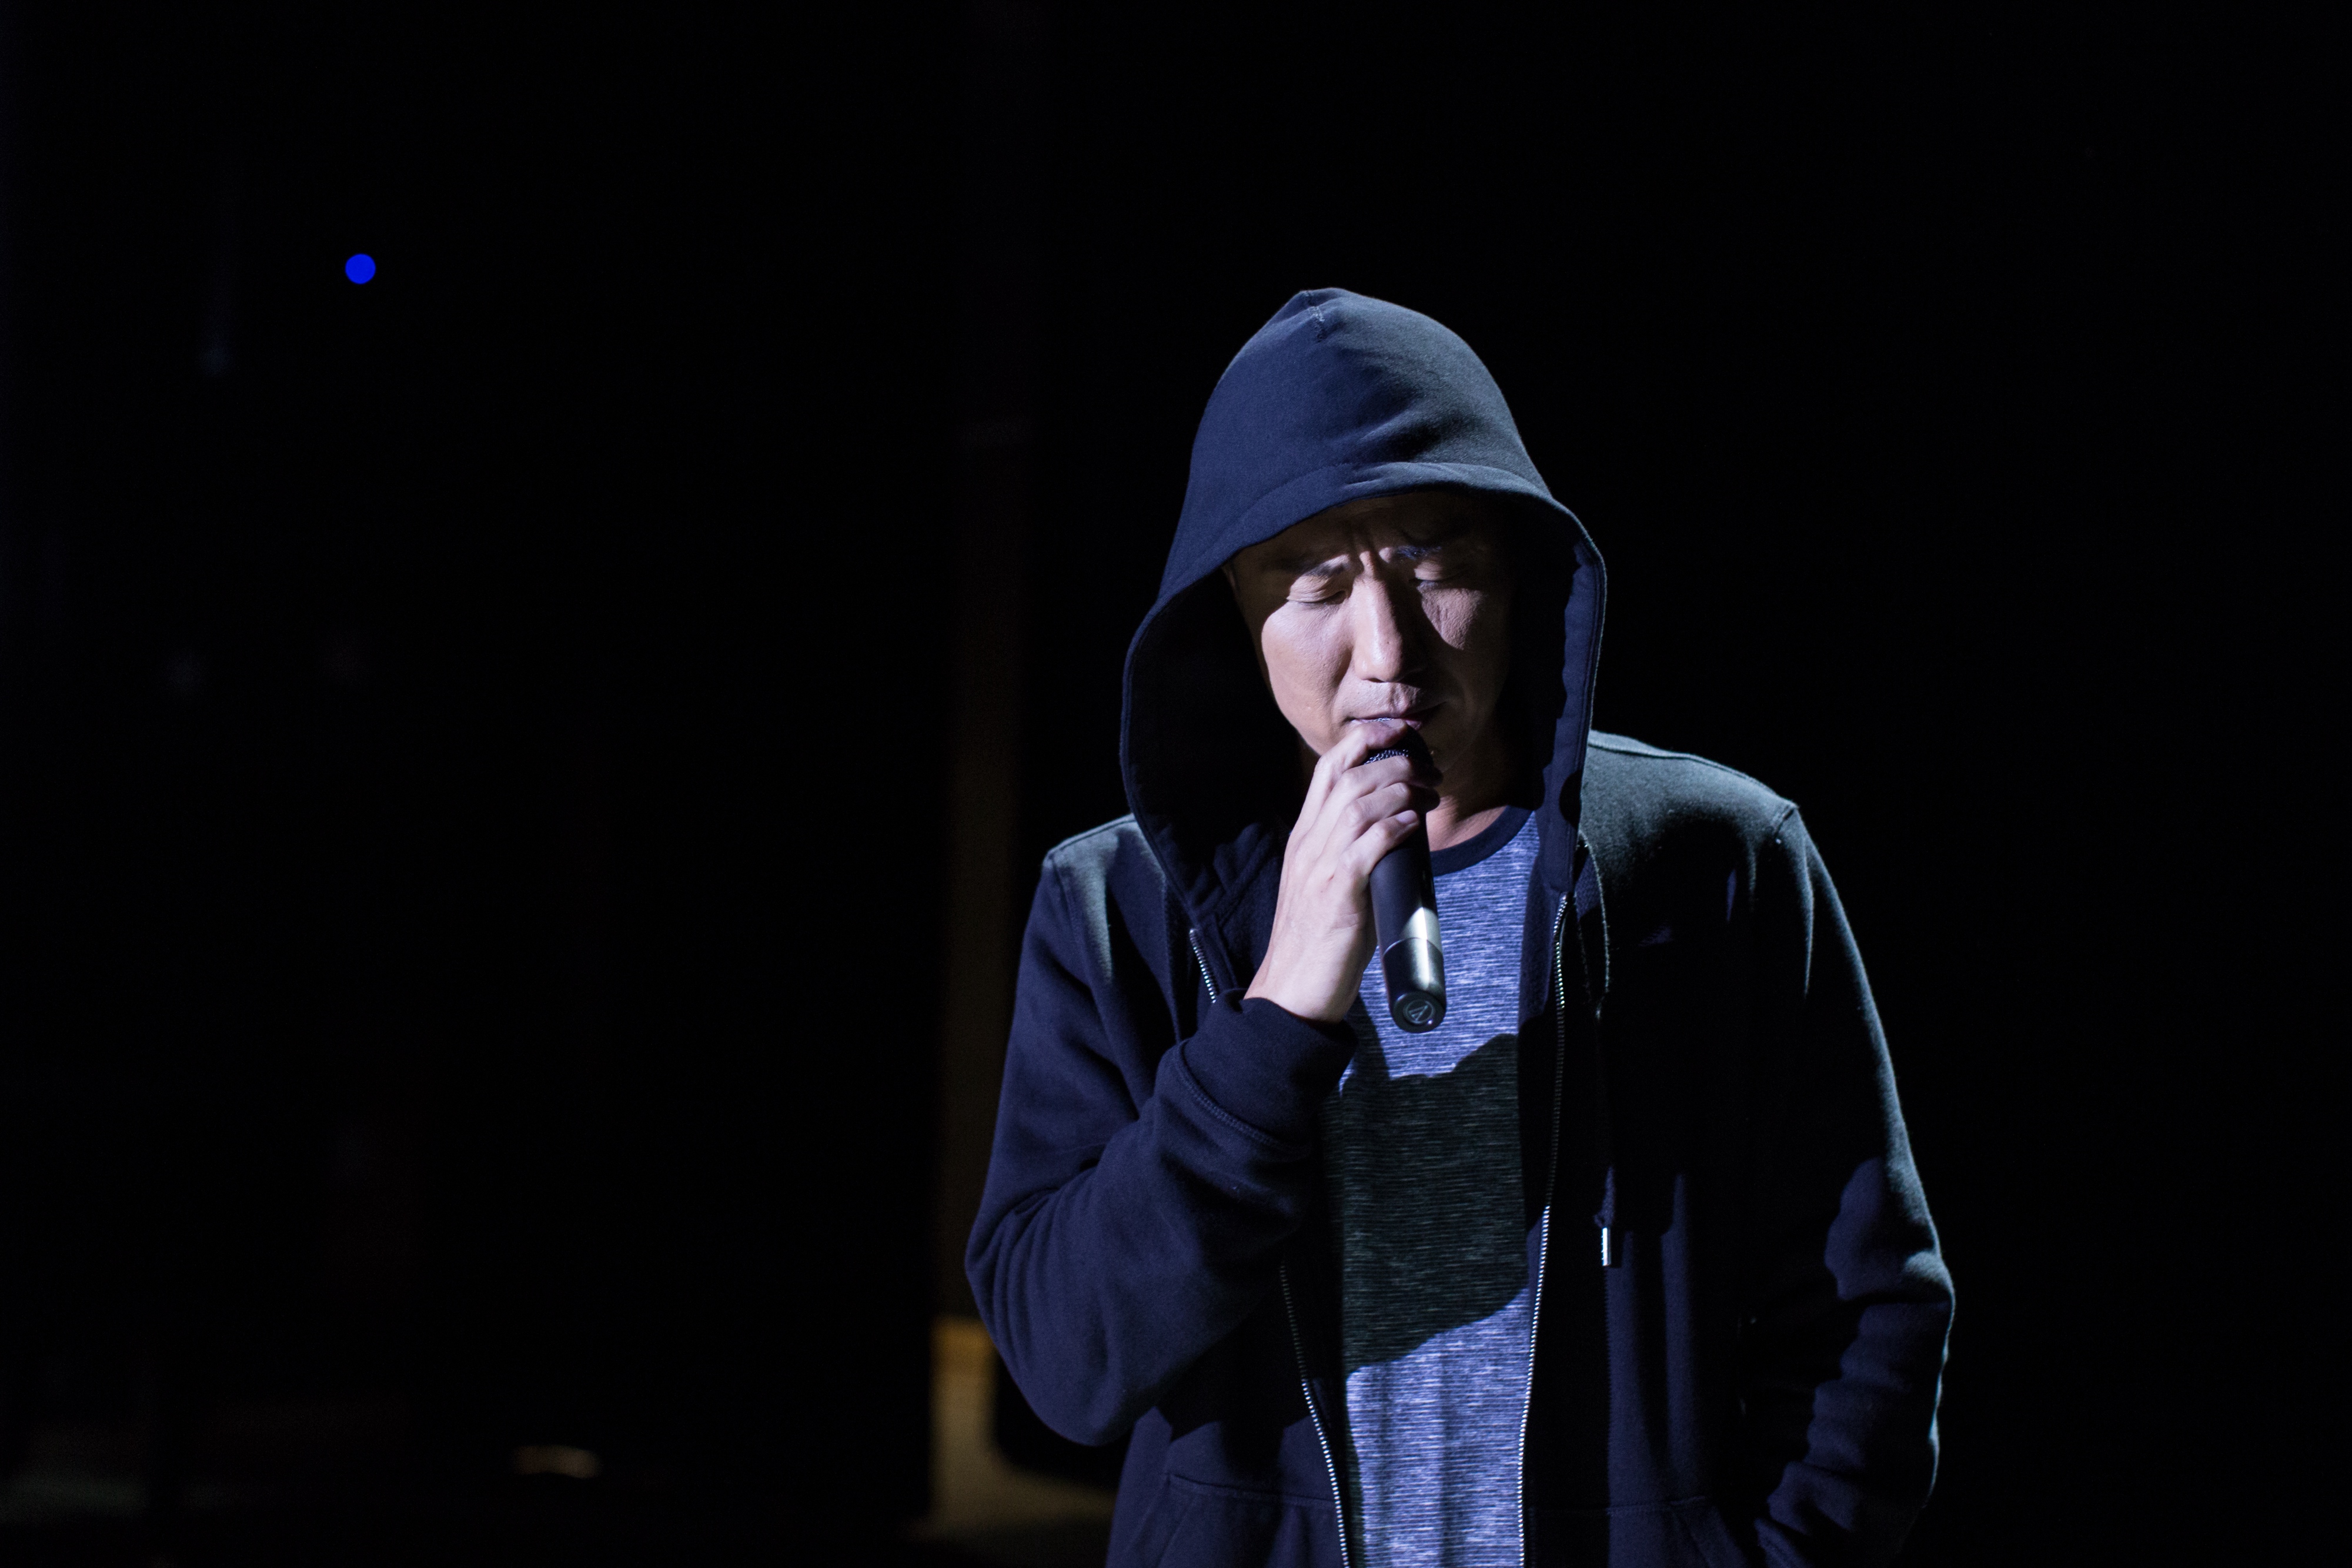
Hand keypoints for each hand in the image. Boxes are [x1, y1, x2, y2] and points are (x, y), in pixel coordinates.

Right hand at [1243, 719, 1435, 1023]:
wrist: (1291, 989)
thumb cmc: (1317, 940)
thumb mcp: (1324, 882)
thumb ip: (1348, 852)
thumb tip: (1395, 830)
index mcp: (1304, 837)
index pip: (1327, 769)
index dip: (1364, 741)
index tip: (1399, 734)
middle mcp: (1308, 843)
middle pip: (1349, 776)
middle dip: (1396, 761)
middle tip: (1430, 770)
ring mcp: (1320, 866)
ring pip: (1359, 803)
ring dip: (1402, 789)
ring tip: (1431, 793)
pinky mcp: (1339, 893)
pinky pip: (1368, 844)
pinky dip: (1395, 825)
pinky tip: (1413, 822)